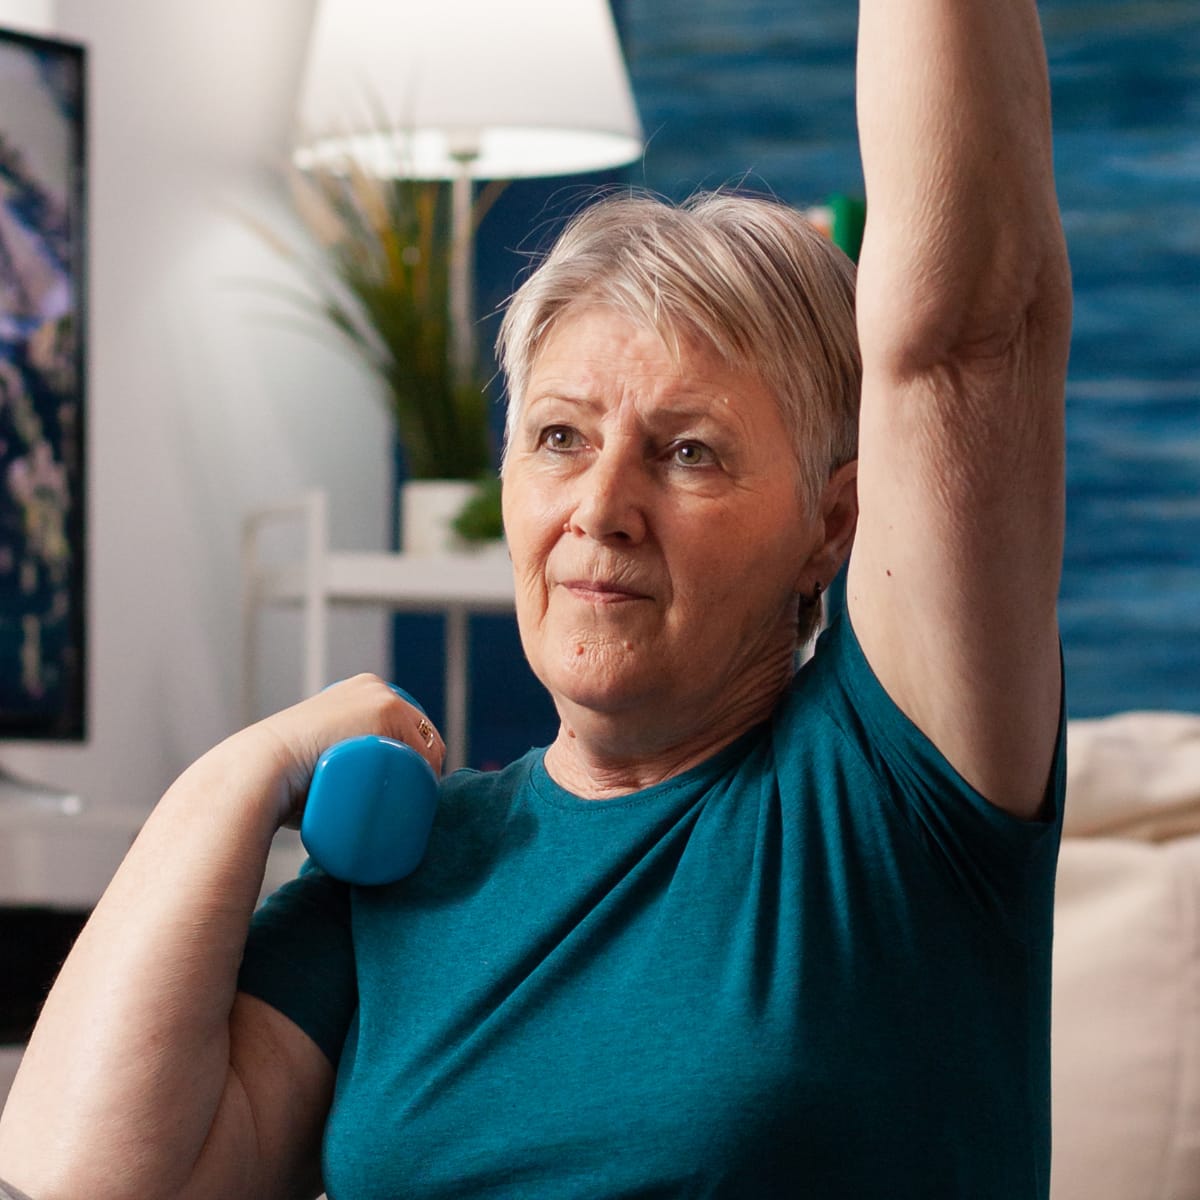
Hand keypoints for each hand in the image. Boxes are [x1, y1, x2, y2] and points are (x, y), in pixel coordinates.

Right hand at [208, 675, 445, 830]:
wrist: (261, 769)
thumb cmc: (277, 780)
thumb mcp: (305, 760)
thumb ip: (317, 767)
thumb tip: (317, 799)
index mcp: (359, 692)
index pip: (404, 729)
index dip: (414, 761)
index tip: (407, 795)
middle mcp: (374, 687)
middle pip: (419, 734)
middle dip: (424, 770)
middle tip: (411, 808)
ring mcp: (381, 695)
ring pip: (425, 743)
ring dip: (429, 775)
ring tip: (418, 809)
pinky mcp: (385, 710)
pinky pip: (424, 748)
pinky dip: (430, 771)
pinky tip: (429, 791)